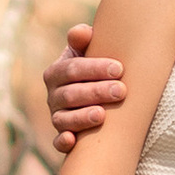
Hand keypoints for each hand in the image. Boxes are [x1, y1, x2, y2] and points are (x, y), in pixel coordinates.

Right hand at [44, 22, 128, 154]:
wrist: (95, 96)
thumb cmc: (96, 70)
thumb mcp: (89, 52)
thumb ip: (84, 40)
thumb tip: (82, 32)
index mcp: (57, 72)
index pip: (72, 69)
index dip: (94, 68)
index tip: (119, 68)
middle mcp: (53, 95)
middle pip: (70, 94)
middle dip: (96, 92)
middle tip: (120, 91)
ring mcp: (57, 117)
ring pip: (64, 119)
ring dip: (82, 118)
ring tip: (102, 115)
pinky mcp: (62, 137)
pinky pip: (58, 143)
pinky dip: (63, 142)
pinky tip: (72, 141)